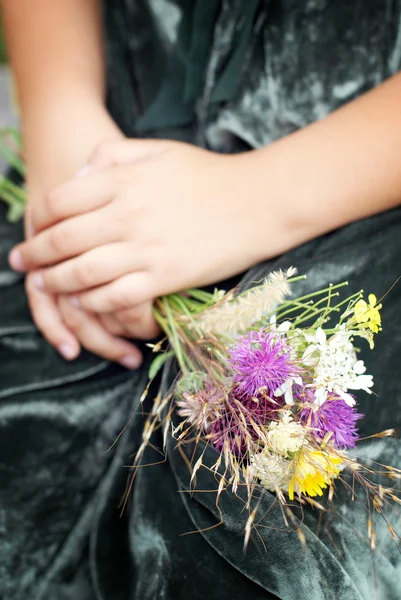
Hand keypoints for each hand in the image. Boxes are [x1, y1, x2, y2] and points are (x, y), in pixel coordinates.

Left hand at [9, 139, 265, 314]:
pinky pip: (116, 296)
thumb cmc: (211, 175)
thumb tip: (79, 173)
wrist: (260, 201)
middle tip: (22, 265)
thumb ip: (114, 154)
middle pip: (64, 240)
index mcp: (124, 181)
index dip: (40, 219)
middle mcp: (128, 215)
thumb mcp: (160, 149)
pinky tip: (85, 304)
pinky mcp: (166, 277)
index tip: (32, 230)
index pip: (61, 201)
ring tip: (45, 286)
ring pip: (83, 272)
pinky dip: (94, 303)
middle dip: (35, 255)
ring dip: (57, 282)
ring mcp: (146, 249)